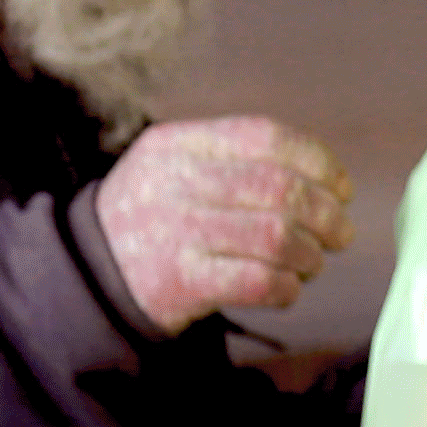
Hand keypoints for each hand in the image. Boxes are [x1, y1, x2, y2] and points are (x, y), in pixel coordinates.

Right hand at [94, 115, 353, 333]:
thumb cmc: (150, 219)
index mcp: (179, 144)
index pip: (265, 137)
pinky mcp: (181, 282)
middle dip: (325, 213)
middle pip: (279, 188)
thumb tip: (321, 176)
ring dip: (309, 253)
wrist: (86, 278)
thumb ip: (234, 160)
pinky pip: (257, 280)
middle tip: (339, 233)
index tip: (340, 187)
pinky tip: (288, 288)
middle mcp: (177, 182)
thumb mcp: (173, 166)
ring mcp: (178, 232)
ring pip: (275, 235)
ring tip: (312, 263)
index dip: (317, 161)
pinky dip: (286, 286)